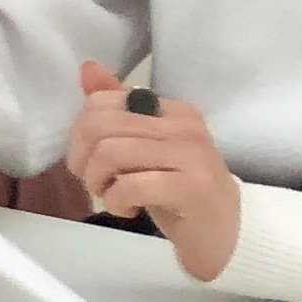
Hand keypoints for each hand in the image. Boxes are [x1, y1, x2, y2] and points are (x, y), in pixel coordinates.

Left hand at [65, 61, 240, 280]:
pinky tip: (128, 210)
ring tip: (112, 196)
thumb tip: (87, 68)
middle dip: (83, 161)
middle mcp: (184, 124)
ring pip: (110, 153)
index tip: (88, 162)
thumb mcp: (142, 149)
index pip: (101, 102)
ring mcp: (191, 154)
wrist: (221, 233)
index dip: (79, 136)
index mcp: (170, 109)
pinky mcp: (192, 187)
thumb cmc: (176, 190)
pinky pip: (130, 186)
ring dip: (98, 183)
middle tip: (96, 183)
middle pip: (100, 127)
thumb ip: (115, 112)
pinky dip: (116, 201)